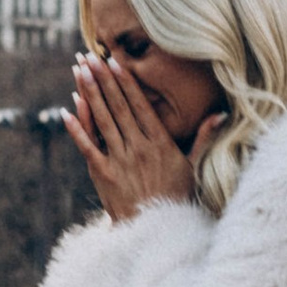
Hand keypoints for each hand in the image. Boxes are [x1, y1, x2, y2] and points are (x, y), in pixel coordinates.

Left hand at [64, 49, 223, 224]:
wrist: (157, 229)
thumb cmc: (176, 197)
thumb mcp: (193, 166)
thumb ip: (203, 137)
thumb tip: (220, 115)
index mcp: (159, 142)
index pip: (140, 105)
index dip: (126, 82)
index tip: (115, 61)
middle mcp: (138, 147)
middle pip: (118, 106)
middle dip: (103, 79)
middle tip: (90, 56)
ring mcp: (119, 160)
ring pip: (102, 120)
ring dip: (89, 94)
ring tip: (79, 71)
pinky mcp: (103, 174)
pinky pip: (87, 146)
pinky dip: (77, 128)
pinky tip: (66, 110)